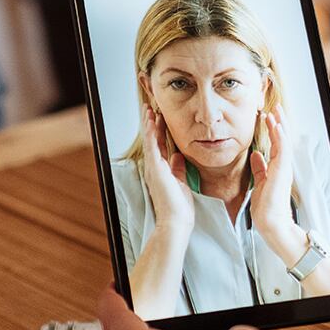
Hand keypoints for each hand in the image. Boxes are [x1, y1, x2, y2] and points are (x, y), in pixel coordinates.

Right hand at [138, 104, 193, 230]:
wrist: (176, 221)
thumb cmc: (179, 207)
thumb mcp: (180, 181)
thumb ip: (178, 168)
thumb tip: (178, 156)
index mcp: (161, 170)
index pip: (159, 146)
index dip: (159, 131)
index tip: (160, 118)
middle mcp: (154, 167)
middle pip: (152, 140)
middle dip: (152, 123)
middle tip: (151, 108)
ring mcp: (153, 167)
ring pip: (149, 140)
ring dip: (149, 123)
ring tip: (149, 108)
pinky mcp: (155, 168)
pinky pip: (151, 145)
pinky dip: (150, 132)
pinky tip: (151, 120)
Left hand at [248, 112, 301, 258]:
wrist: (270, 222)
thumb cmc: (266, 207)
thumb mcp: (260, 182)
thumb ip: (259, 168)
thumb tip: (255, 155)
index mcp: (277, 167)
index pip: (276, 143)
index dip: (272, 128)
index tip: (267, 116)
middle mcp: (283, 166)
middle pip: (282, 138)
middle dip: (279, 121)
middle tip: (275, 106)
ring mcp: (284, 168)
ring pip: (284, 140)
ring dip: (280, 124)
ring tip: (276, 110)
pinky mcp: (282, 171)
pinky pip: (283, 149)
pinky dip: (280, 136)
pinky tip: (277, 125)